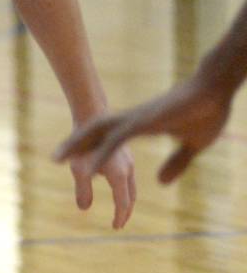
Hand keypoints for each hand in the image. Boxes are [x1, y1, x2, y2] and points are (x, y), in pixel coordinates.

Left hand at [55, 79, 229, 185]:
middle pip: (95, 131)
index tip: (78, 159)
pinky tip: (88, 170)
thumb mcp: (190, 145)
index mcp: (141, 124)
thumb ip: (175, 163)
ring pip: (97, 133)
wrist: (216, 89)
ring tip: (58, 159)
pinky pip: (115, 143)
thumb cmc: (206, 114)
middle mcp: (132, 121)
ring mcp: (136, 121)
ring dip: (78, 146)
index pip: (109, 137)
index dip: (93, 146)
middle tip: (56, 158)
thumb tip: (160, 182)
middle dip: (75, 144)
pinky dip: (100, 156)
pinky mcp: (143, 124)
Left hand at [64, 142, 134, 228]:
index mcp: (119, 175)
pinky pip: (128, 177)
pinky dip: (124, 188)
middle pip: (131, 197)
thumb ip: (82, 190)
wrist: (92, 118)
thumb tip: (84, 209)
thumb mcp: (78, 169)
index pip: (123, 202)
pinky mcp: (124, 156)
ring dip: (126, 200)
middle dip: (126, 211)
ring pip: (131, 186)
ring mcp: (128, 162)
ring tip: (119, 209)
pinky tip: (116, 188)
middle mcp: (128, 169)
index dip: (119, 216)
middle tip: (119, 223)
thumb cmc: (82, 145)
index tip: (115, 227)